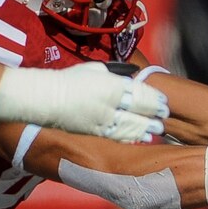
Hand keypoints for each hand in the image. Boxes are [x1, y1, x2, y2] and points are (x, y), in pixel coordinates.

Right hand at [0, 63, 167, 142]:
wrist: (43, 97)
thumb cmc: (69, 80)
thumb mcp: (94, 70)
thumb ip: (115, 74)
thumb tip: (133, 75)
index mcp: (110, 84)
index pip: (140, 93)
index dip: (154, 99)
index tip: (163, 102)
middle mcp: (109, 102)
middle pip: (140, 111)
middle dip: (154, 115)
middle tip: (164, 116)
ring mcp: (102, 119)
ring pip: (132, 126)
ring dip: (147, 128)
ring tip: (157, 129)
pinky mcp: (95, 132)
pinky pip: (119, 136)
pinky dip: (132, 137)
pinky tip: (142, 138)